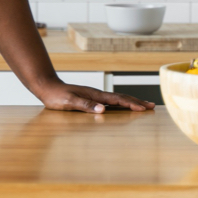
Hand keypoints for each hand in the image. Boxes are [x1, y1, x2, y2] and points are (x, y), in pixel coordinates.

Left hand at [35, 80, 154, 113]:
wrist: (46, 87)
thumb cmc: (55, 96)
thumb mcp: (68, 102)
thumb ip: (84, 105)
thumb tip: (102, 110)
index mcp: (94, 95)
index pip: (116, 100)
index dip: (130, 104)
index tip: (143, 108)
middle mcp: (96, 95)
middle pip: (120, 98)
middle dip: (136, 102)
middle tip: (151, 106)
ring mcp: (94, 97)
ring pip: (116, 99)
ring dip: (130, 102)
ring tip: (142, 106)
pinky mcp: (90, 100)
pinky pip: (109, 102)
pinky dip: (119, 104)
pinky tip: (121, 108)